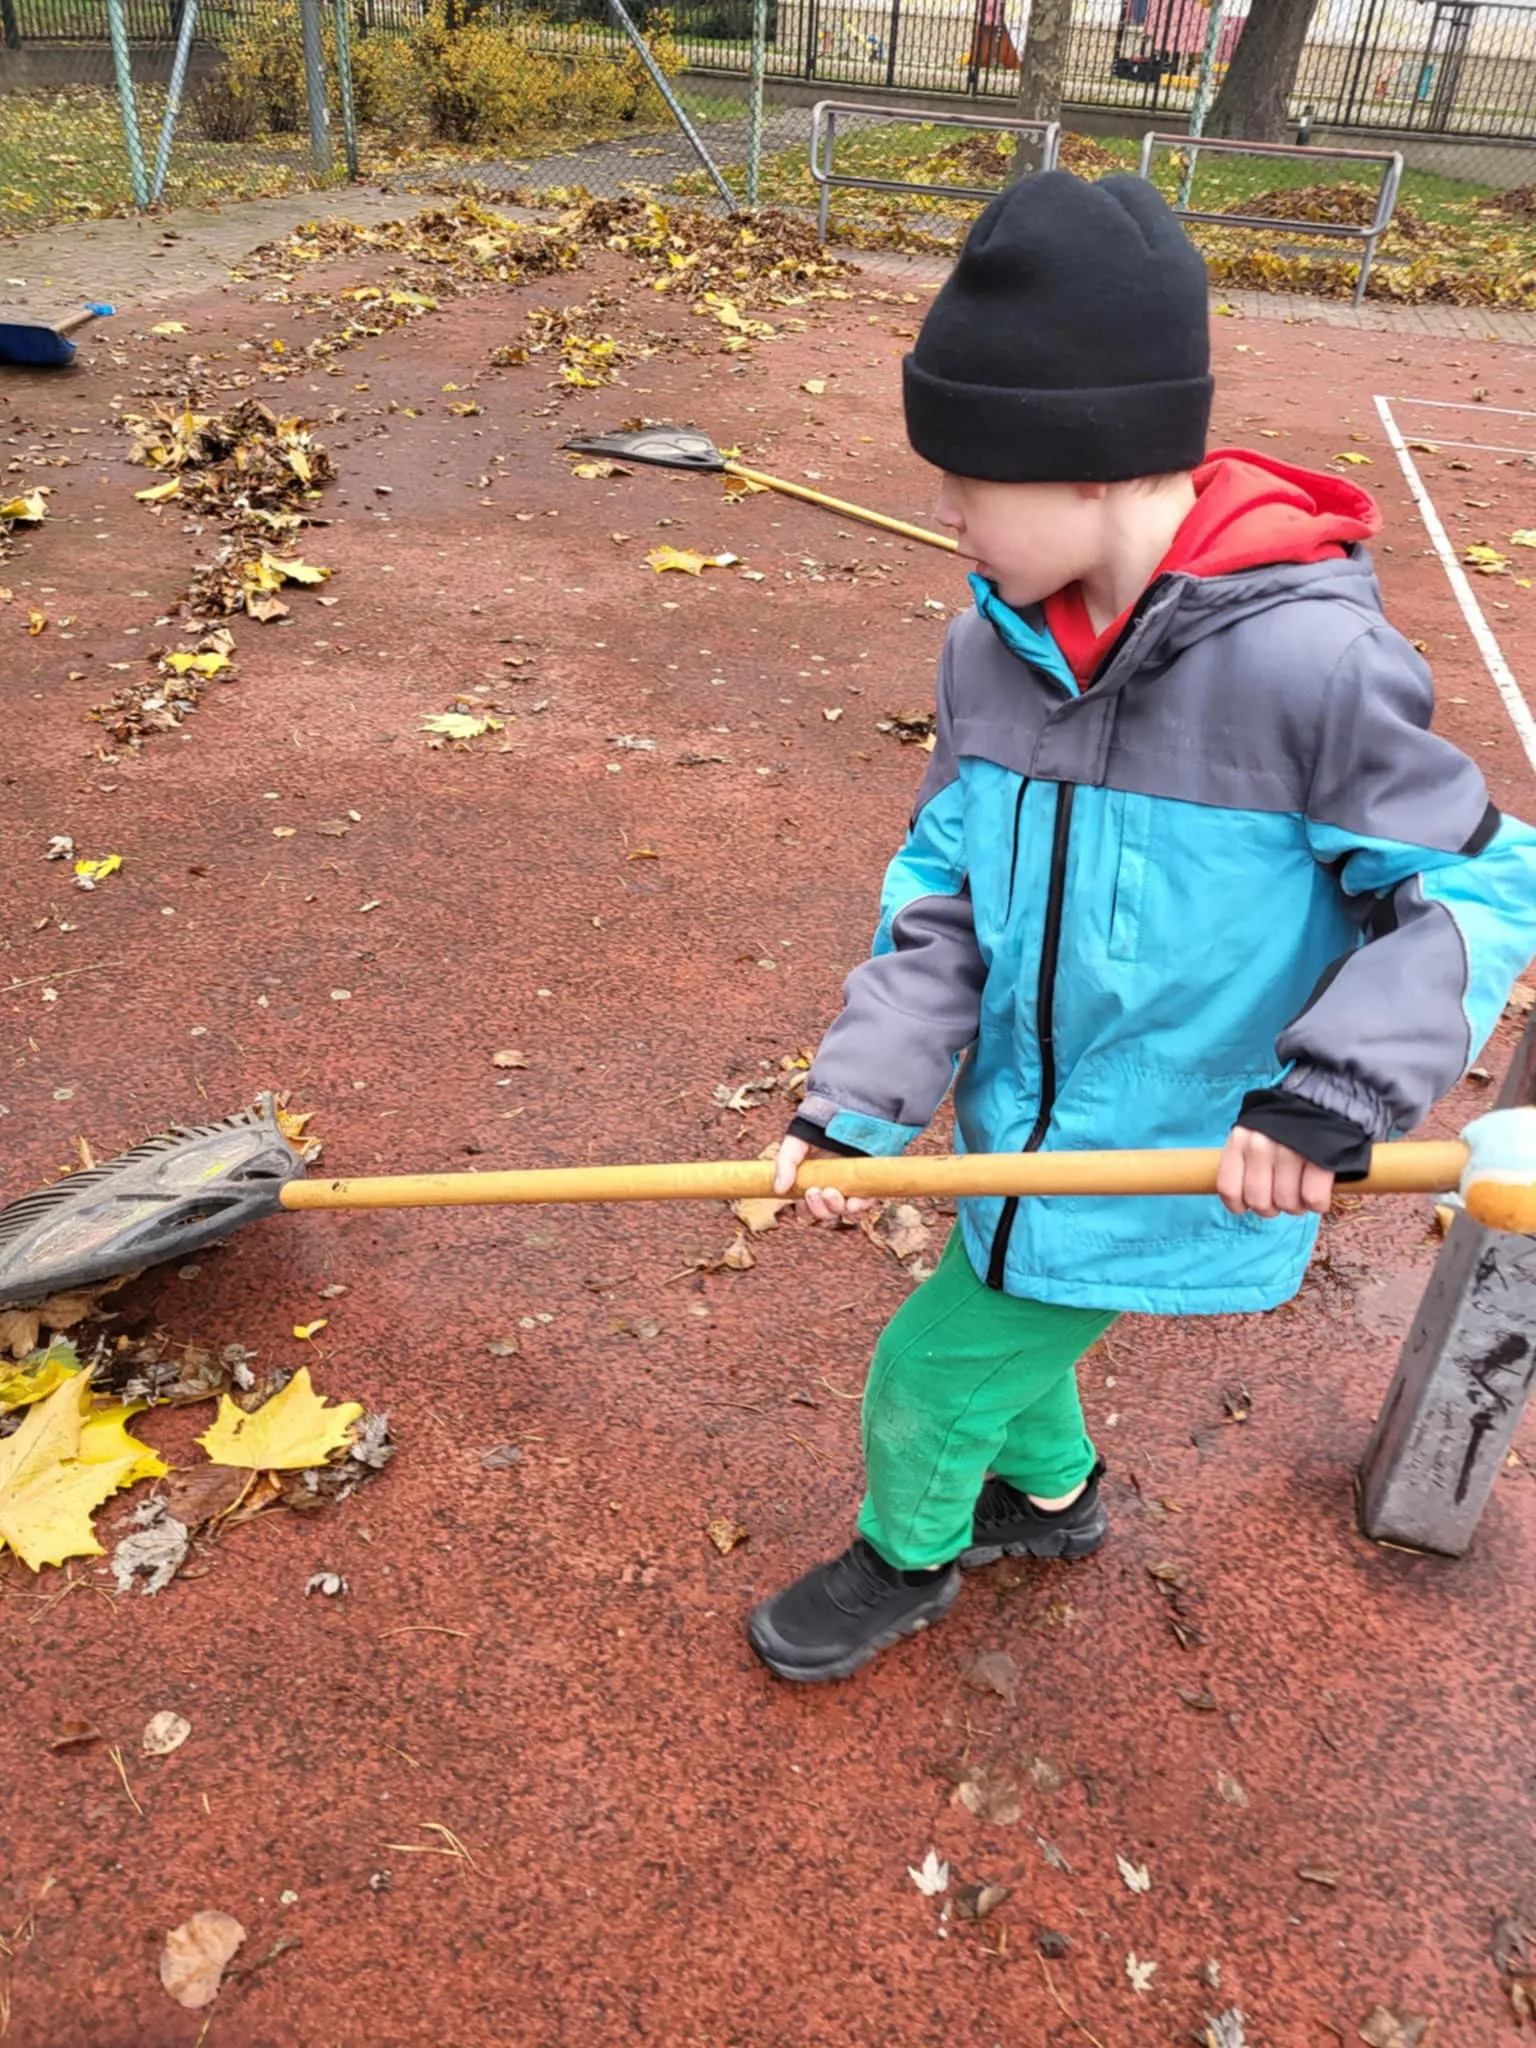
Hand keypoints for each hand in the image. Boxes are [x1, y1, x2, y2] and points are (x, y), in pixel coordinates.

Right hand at [773, 1134, 875, 1223]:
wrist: (841, 1113)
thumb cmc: (816, 1131)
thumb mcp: (794, 1145)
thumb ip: (784, 1164)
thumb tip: (779, 1189)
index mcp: (813, 1185)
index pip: (808, 1210)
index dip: (805, 1210)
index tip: (802, 1199)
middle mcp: (833, 1190)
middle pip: (826, 1214)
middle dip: (819, 1209)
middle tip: (815, 1191)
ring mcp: (851, 1188)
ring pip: (845, 1212)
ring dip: (836, 1208)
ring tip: (831, 1192)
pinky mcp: (868, 1183)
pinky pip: (867, 1204)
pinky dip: (860, 1207)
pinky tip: (854, 1202)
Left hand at [1217, 1127, 1334, 1218]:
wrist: (1324, 1101)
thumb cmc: (1284, 1126)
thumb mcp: (1253, 1135)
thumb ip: (1245, 1162)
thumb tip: (1242, 1202)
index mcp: (1240, 1139)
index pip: (1229, 1188)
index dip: (1239, 1205)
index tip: (1248, 1206)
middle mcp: (1261, 1145)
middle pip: (1259, 1201)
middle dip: (1273, 1207)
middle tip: (1283, 1196)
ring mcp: (1290, 1151)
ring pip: (1286, 1203)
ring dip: (1296, 1206)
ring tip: (1301, 1193)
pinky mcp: (1319, 1158)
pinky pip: (1313, 1198)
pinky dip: (1317, 1204)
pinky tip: (1318, 1195)